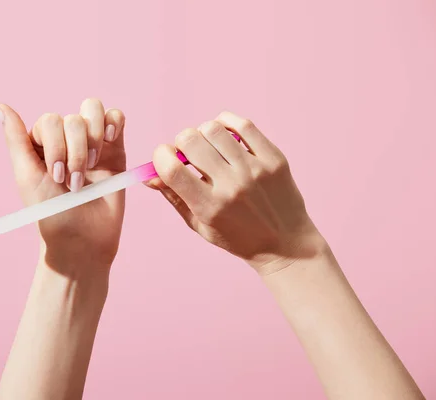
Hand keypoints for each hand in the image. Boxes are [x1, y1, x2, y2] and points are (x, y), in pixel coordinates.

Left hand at [0, 99, 125, 272]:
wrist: (84, 239)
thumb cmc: (51, 213)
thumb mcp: (27, 175)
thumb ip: (15, 138)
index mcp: (42, 142)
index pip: (50, 121)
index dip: (56, 146)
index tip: (56, 176)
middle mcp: (67, 139)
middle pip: (73, 119)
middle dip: (75, 152)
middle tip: (74, 182)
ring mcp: (93, 142)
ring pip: (93, 111)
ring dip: (93, 140)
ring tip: (92, 167)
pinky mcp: (116, 149)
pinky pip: (116, 117)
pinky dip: (114, 122)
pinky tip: (110, 140)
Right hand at [147, 111, 325, 273]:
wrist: (285, 244)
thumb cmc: (237, 237)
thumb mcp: (200, 225)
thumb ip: (174, 197)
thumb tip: (149, 175)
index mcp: (209, 207)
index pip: (171, 169)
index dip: (160, 156)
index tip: (164, 158)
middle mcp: (231, 186)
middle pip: (189, 140)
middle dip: (181, 143)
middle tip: (189, 154)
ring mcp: (255, 170)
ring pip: (213, 128)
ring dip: (203, 133)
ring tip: (209, 147)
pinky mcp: (274, 158)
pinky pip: (243, 124)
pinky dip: (227, 124)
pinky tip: (225, 136)